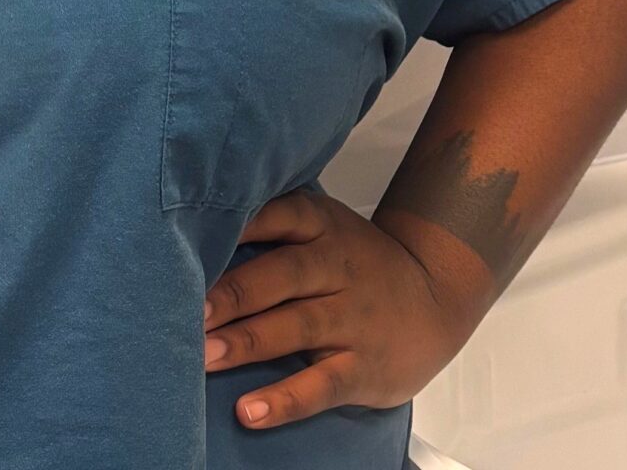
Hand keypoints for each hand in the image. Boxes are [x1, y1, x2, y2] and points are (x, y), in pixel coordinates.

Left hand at [201, 188, 490, 430]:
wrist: (438, 297)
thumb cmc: (357, 262)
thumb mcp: (323, 228)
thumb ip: (272, 225)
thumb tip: (192, 235)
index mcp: (321, 226)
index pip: (278, 215)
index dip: (237, 225)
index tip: (188, 238)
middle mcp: (337, 267)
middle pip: (281, 274)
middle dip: (233, 293)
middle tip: (188, 310)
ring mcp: (353, 319)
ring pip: (297, 327)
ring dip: (248, 342)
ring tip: (203, 357)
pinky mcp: (363, 367)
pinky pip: (322, 385)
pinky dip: (285, 400)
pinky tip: (250, 411)